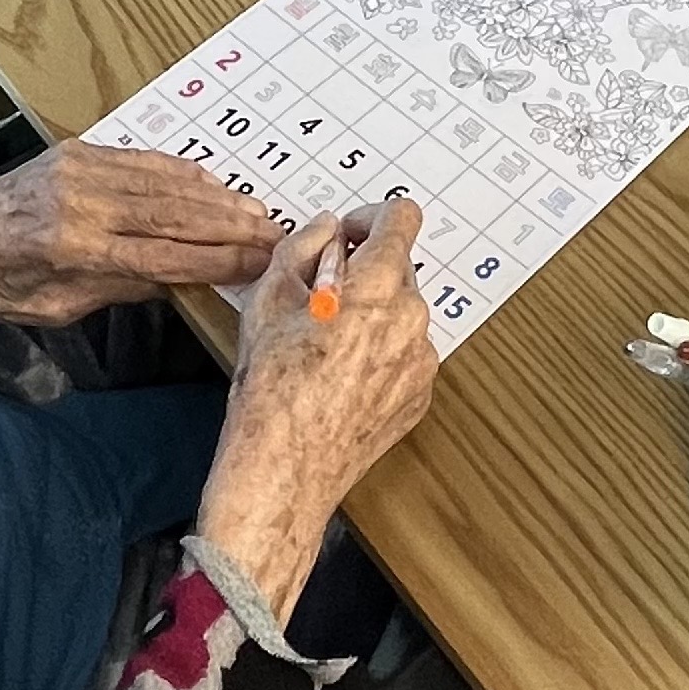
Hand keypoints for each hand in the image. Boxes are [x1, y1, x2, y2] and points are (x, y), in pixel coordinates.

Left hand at [0, 143, 286, 324]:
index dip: (216, 260)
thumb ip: (116, 289)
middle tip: (275, 234)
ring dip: (216, 197)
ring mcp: (81, 170)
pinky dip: (183, 173)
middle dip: (230, 225)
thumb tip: (177, 279)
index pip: (162, 256)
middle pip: (173, 214)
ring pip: (165, 183)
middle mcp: (81, 203)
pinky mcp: (80, 152)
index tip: (258, 263)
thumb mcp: (53, 309)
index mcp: (71, 250)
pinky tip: (213, 184)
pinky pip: (143, 162)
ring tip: (257, 210)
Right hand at [199, 202, 436, 619]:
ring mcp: (420, 361)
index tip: (346, 236)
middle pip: (398, 267)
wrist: (284, 471)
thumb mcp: (268, 300)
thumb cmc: (272, 390)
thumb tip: (324, 230)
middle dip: (362, 272)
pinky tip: (340, 377)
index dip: (369, 218)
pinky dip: (380, 353)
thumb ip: (301, 247)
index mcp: (378, 287)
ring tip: (325, 346)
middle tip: (319, 299)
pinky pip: (405, 354)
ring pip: (402, 313)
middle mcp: (411, 319)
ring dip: (372, 314)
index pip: (402, 218)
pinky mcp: (419, 396)